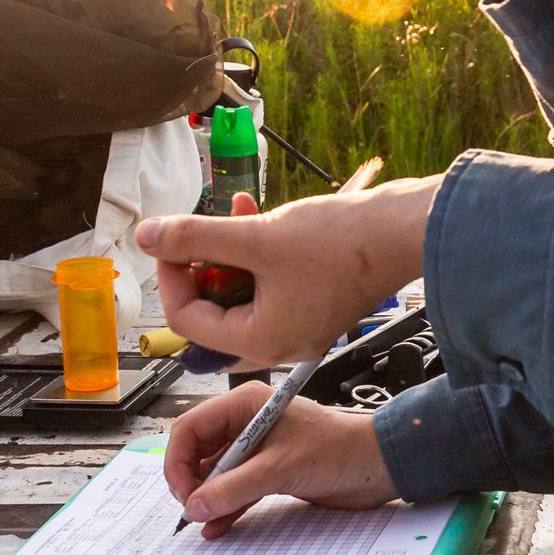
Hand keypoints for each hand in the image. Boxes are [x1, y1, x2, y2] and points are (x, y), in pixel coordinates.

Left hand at [137, 175, 439, 367]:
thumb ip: (195, 237)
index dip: (173, 274)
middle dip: (205, 263)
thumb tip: (149, 237)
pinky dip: (258, 254)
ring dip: (232, 252)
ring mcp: (301, 323)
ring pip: (243, 293)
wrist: (404, 231)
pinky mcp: (317, 303)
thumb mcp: (255, 237)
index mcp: (262, 341)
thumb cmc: (341, 243)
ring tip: (239, 211)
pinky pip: (270, 284)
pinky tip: (261, 217)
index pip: (189, 319)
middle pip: (215, 310)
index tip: (170, 239)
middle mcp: (281, 342)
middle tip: (201, 229)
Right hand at [165, 387, 396, 535]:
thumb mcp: (281, 468)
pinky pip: (235, 489)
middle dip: (191, 481)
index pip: (191, 427)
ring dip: (207, 498)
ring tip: (202, 523)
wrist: (378, 466)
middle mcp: (246, 423)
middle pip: (198, 451)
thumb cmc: (340, 450)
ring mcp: (257, 449)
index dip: (178, 461)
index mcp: (245, 405)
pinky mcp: (269, 472)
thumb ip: (235, 488)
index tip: (183, 493)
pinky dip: (224, 506)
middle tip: (193, 511)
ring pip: (216, 474)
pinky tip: (216, 526)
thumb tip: (195, 506)